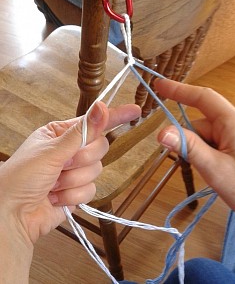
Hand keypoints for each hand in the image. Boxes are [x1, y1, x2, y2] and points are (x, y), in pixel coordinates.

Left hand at [0, 102, 140, 247]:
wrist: (11, 215)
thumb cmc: (21, 177)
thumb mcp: (50, 151)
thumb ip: (81, 132)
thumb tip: (101, 107)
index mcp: (61, 134)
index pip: (93, 122)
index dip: (114, 116)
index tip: (134, 111)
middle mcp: (70, 150)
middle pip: (99, 147)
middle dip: (82, 159)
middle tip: (63, 164)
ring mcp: (75, 172)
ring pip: (96, 170)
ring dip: (73, 180)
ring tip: (53, 185)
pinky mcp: (77, 192)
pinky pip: (91, 190)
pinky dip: (72, 196)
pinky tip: (55, 198)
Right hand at [155, 79, 234, 220]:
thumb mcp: (216, 169)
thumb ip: (189, 148)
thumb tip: (162, 132)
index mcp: (234, 122)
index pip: (203, 98)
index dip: (179, 90)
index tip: (160, 85)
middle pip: (201, 123)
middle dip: (191, 141)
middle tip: (194, 164)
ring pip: (207, 136)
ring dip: (201, 151)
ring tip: (214, 173)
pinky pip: (215, 143)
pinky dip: (209, 155)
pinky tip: (219, 171)